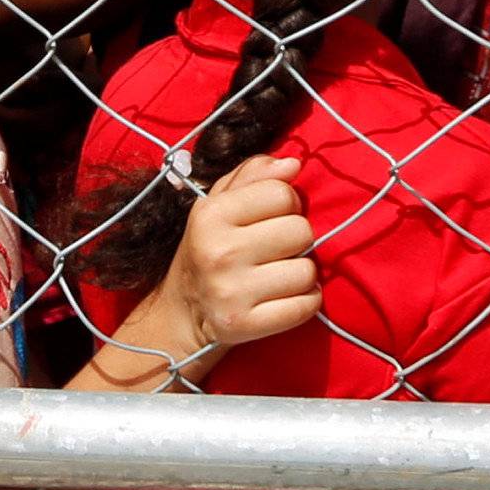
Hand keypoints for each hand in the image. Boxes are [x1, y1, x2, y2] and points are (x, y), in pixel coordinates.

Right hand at [159, 154, 320, 367]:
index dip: (286, 205)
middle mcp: (218, 252)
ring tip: (277, 276)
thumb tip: (293, 164)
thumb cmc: (209, 248)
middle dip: (295, 240)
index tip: (271, 219)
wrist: (182, 313)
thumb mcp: (219, 204)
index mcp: (210, 215)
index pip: (282, 193)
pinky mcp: (245, 325)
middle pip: (301, 231)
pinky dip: (304, 302)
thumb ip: (254, 175)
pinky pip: (306, 305)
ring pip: (308, 271)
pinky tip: (284, 299)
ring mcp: (230, 292)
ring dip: (301, 274)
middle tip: (274, 251)